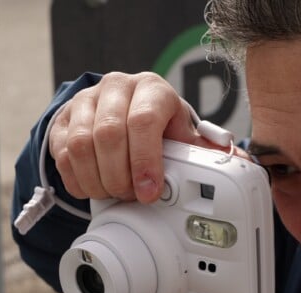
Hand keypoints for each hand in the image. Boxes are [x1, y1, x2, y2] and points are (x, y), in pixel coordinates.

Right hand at [49, 72, 221, 202]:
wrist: (123, 109)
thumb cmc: (158, 126)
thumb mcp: (181, 134)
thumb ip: (205, 150)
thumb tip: (238, 162)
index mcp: (152, 89)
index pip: (143, 121)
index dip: (145, 161)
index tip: (149, 192)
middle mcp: (116, 87)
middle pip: (108, 135)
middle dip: (120, 176)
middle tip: (131, 196)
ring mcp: (86, 100)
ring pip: (80, 146)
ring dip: (97, 180)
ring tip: (113, 193)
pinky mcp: (63, 118)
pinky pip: (61, 153)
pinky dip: (77, 179)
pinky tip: (93, 188)